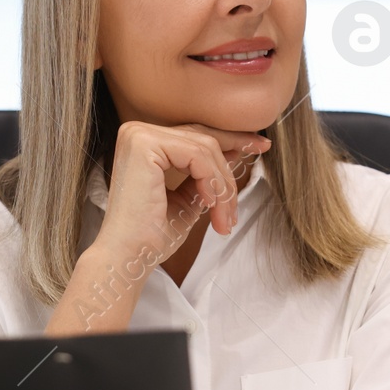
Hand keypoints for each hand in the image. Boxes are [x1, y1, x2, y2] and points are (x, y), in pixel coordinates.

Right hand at [95, 122, 270, 271]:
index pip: (195, 135)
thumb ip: (206, 174)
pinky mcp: (144, 144)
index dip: (232, 141)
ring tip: (223, 219)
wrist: (128, 258)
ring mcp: (139, 135)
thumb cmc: (152, 236)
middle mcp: (137, 132)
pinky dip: (211, 182)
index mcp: (144, 142)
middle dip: (229, 173)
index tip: (260, 147)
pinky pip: (197, 156)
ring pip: (205, 148)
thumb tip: (234, 153)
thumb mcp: (188, 198)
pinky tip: (209, 205)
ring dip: (222, 187)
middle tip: (237, 207)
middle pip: (203, 140)